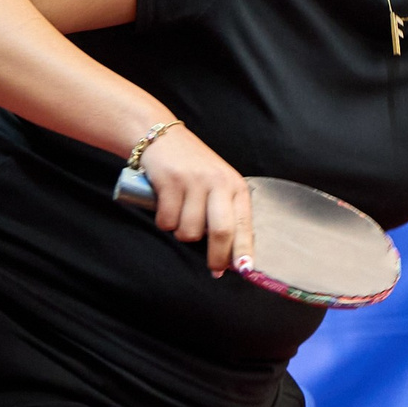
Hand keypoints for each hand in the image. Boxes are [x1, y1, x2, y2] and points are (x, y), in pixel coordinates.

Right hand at [133, 126, 256, 275]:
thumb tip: (229, 255)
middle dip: (217, 256)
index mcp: (236, 186)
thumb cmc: (193, 168)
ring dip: (181, 233)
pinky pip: (167, 220)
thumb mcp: (218, 184)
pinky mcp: (170, 181)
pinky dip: (164, 222)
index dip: (244, 249)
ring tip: (180, 217)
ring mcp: (194, 182)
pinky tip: (165, 208)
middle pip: (221, 231)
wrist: (161, 137)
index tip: (245, 269)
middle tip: (214, 269)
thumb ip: (225, 212)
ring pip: (189, 230)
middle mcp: (219, 183)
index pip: (244, 223)